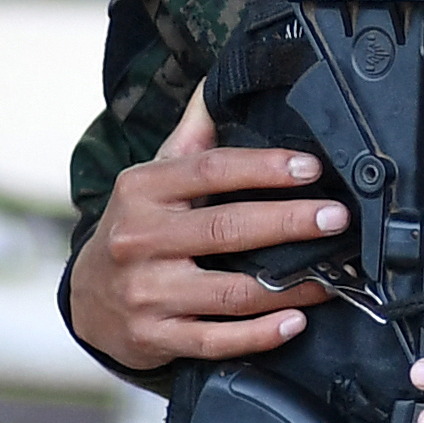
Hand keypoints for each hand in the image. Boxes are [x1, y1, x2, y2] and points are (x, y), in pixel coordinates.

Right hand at [63, 90, 351, 373]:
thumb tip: (220, 83)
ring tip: (332, 273)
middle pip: (226, 229)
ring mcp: (146, 293)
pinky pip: (215, 339)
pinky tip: (295, 322)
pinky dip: (260, 334)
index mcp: (142, 190)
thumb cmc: (137, 227)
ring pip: (229, 291)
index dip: (264, 168)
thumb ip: (191, 135)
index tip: (312, 168)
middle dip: (290, 222)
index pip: (210, 170)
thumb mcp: (152, 177)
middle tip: (338, 218)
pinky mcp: (154, 337)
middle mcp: (139, 240)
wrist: (85, 298)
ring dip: (289, 285)